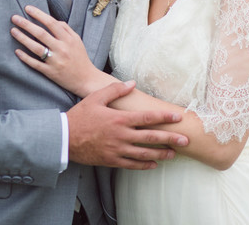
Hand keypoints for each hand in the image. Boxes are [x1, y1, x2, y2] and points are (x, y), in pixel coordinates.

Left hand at [11, 5, 101, 96]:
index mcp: (69, 39)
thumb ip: (65, 29)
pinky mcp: (50, 72)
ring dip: (22, 38)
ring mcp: (55, 61)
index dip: (38, 14)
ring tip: (13, 31)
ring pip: (36, 47)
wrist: (86, 79)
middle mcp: (62, 49)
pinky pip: (35, 63)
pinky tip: (17, 51)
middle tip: (14, 18)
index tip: (27, 8)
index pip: (51, 23)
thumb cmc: (80, 57)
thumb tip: (51, 19)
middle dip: (26, 24)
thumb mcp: (77, 40)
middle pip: (41, 33)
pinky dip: (25, 57)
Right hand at [68, 80, 188, 168]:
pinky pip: (131, 165)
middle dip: (170, 139)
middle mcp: (121, 135)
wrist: (63, 139)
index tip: (178, 117)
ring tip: (174, 154)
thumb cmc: (80, 116)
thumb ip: (115, 90)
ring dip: (161, 154)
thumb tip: (132, 83)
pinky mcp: (111, 160)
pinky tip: (153, 165)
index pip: (147, 118)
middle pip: (151, 138)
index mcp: (120, 119)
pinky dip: (144, 165)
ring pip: (144, 154)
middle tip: (185, 140)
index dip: (164, 118)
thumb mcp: (96, 97)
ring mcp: (117, 150)